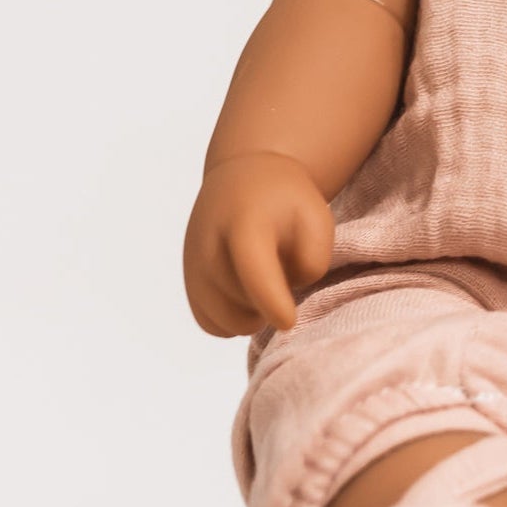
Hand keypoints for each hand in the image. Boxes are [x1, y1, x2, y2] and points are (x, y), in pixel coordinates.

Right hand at [182, 150, 335, 336]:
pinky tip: (250, 297)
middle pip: (240, 305)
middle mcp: (208, 245)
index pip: (253, 270)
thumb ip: (313, 259)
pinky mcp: (189, 284)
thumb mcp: (317, 216)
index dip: (271, 302)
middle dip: (270, 306)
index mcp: (244, 221)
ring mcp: (192, 265)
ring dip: (252, 317)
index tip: (289, 322)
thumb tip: (288, 294)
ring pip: (225, 322)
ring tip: (268, 286)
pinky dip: (233, 322)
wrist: (242, 180)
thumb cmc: (286, 203)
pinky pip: (212, 325)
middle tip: (285, 277)